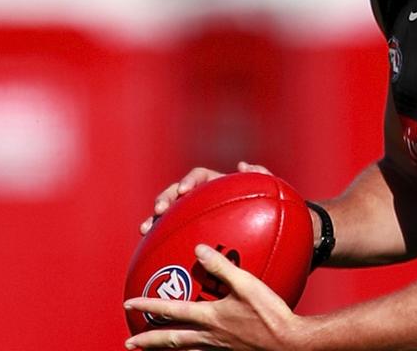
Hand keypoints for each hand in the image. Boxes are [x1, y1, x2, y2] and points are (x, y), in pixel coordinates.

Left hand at [124, 243, 306, 349]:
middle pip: (171, 340)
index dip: (148, 307)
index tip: (128, 304)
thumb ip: (221, 267)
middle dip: (148, 342)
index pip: (172, 311)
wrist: (289, 343)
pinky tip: (197, 349)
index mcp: (210, 318)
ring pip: (186, 350)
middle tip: (129, 342)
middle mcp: (210, 336)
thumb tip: (198, 249)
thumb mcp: (246, 285)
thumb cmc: (270, 314)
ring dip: (166, 350)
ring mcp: (220, 348)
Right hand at [139, 162, 274, 234]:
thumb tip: (243, 165)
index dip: (190, 181)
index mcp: (217, 185)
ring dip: (153, 218)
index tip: (185, 191)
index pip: (200, 176)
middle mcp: (200, 199)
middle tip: (159, 210)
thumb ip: (262, 177)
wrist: (266, 238)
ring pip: (167, 214)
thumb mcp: (272, 193)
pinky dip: (158, 241)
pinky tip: (151, 251)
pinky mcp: (186, 235)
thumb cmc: (269, 212)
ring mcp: (191, 217)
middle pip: (176, 193)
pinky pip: (169, 236)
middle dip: (165, 198)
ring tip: (144, 229)